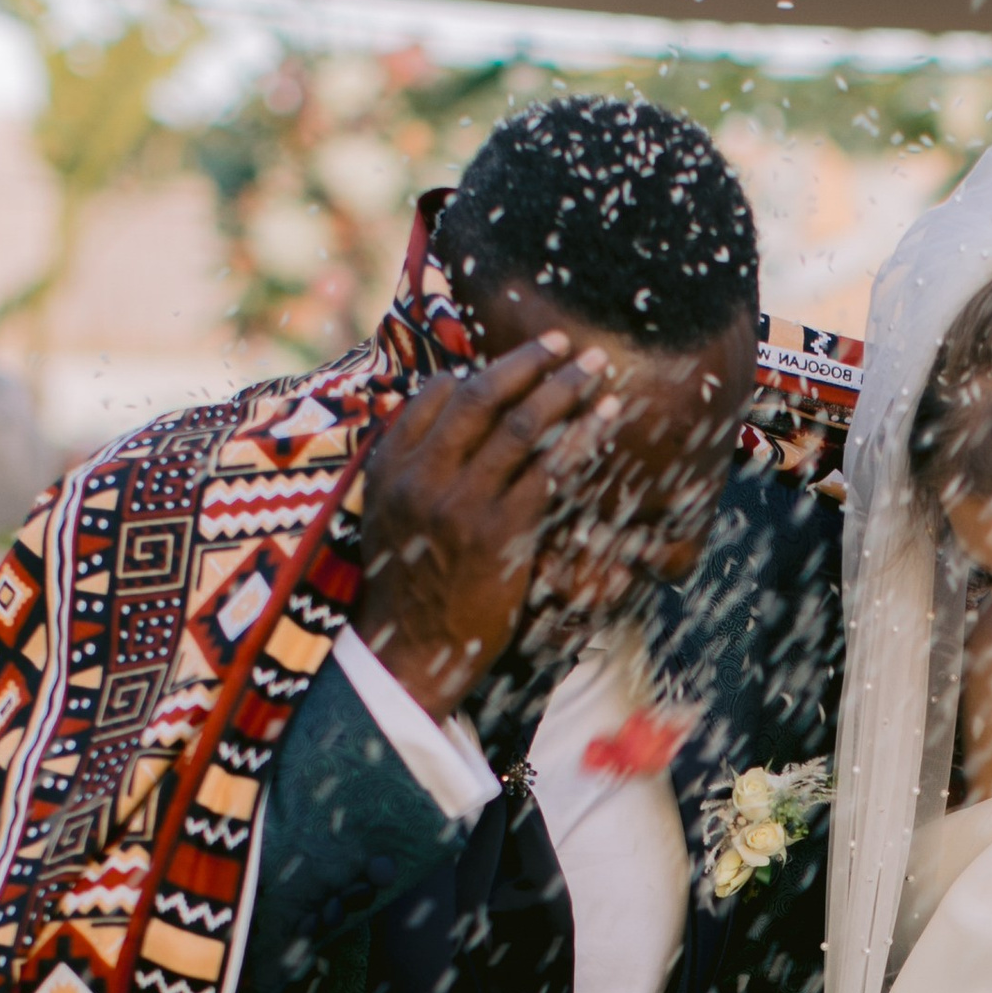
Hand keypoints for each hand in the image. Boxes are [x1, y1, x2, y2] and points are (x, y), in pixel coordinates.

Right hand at [357, 335, 620, 716]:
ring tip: (595, 364)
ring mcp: (461, 503)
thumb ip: (408, 467)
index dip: (477, 374)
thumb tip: (442, 416)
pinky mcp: (500, 532)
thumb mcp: (387, 518)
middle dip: (526, 362)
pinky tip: (604, 416)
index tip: (511, 365)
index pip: (434, 396)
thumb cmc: (409, 586)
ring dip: (563, 387)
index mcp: (390, 468)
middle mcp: (421, 477)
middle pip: (480, 397)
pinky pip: (549, 469)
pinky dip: (580, 435)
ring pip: (519, 426)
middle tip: (561, 340)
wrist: (413, 652)